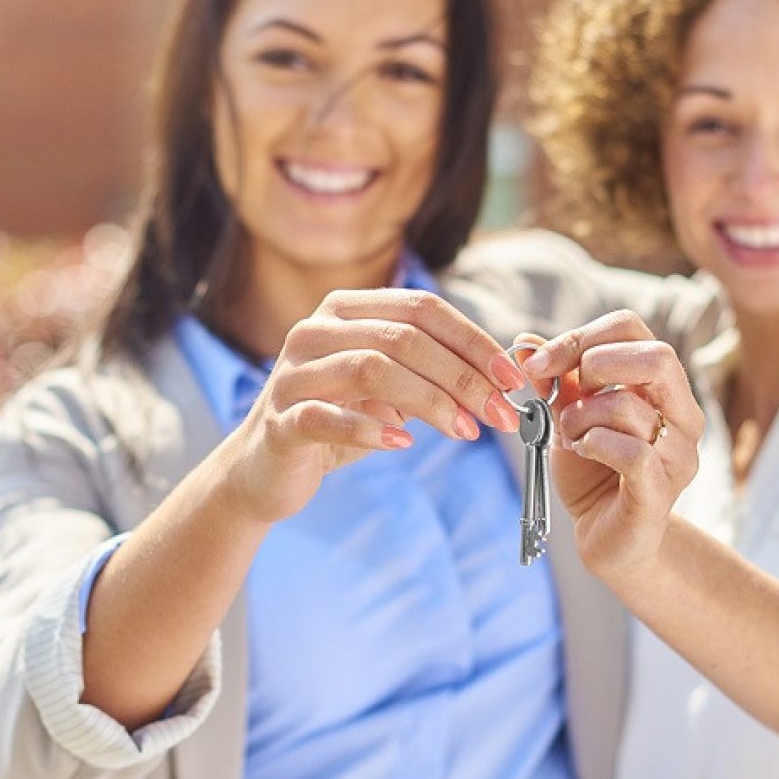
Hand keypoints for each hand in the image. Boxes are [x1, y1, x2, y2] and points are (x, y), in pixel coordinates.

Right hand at [222, 288, 526, 523]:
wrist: (266, 470)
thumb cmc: (337, 423)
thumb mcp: (390, 392)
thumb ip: (434, 374)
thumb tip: (505, 373)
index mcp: (345, 311)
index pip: (421, 308)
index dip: (473, 341)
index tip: (512, 379)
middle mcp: (314, 331)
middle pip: (402, 337)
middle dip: (462, 376)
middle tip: (500, 414)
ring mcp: (292, 374)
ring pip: (370, 369)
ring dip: (430, 401)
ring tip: (464, 431)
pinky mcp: (278, 421)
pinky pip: (327, 417)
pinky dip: (371, 431)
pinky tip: (403, 446)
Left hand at [518, 311, 703, 577]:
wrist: (606, 538)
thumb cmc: (591, 473)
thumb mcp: (566, 418)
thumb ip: (553, 380)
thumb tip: (525, 340)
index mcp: (660, 387)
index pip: (632, 329)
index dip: (580, 337)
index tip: (538, 363)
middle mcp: (682, 415)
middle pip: (656, 356)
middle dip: (595, 366)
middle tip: (564, 395)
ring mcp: (678, 454)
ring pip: (631, 407)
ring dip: (580, 418)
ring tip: (568, 438)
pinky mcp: (661, 491)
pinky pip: (633, 452)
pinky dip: (595, 445)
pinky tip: (582, 452)